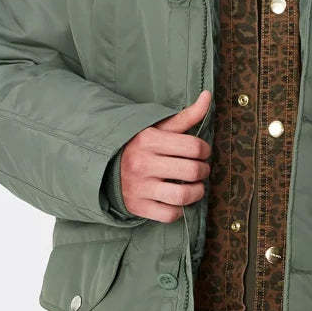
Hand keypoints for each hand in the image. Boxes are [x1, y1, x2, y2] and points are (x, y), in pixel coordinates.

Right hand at [117, 90, 212, 223]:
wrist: (103, 166)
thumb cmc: (138, 144)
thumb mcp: (158, 127)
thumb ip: (186, 115)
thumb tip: (208, 96)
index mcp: (149, 140)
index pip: (194, 147)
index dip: (205, 150)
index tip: (202, 152)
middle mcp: (143, 164)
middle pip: (192, 171)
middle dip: (204, 170)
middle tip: (201, 169)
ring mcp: (140, 188)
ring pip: (182, 196)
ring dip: (197, 192)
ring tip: (196, 187)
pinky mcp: (138, 207)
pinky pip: (169, 215)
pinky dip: (179, 210)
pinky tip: (178, 200)